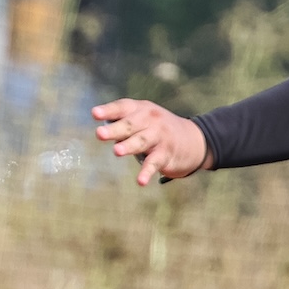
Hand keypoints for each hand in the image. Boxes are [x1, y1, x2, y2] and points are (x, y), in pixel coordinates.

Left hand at [93, 99, 209, 186]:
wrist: (193, 139)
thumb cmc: (157, 128)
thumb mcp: (142, 119)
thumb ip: (123, 123)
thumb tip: (101, 131)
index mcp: (141, 109)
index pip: (123, 107)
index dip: (109, 110)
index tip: (95, 114)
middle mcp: (151, 120)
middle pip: (130, 125)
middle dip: (115, 129)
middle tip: (99, 134)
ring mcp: (159, 137)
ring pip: (142, 141)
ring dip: (129, 146)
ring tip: (117, 151)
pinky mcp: (166, 154)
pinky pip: (154, 163)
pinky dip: (147, 172)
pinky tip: (141, 181)